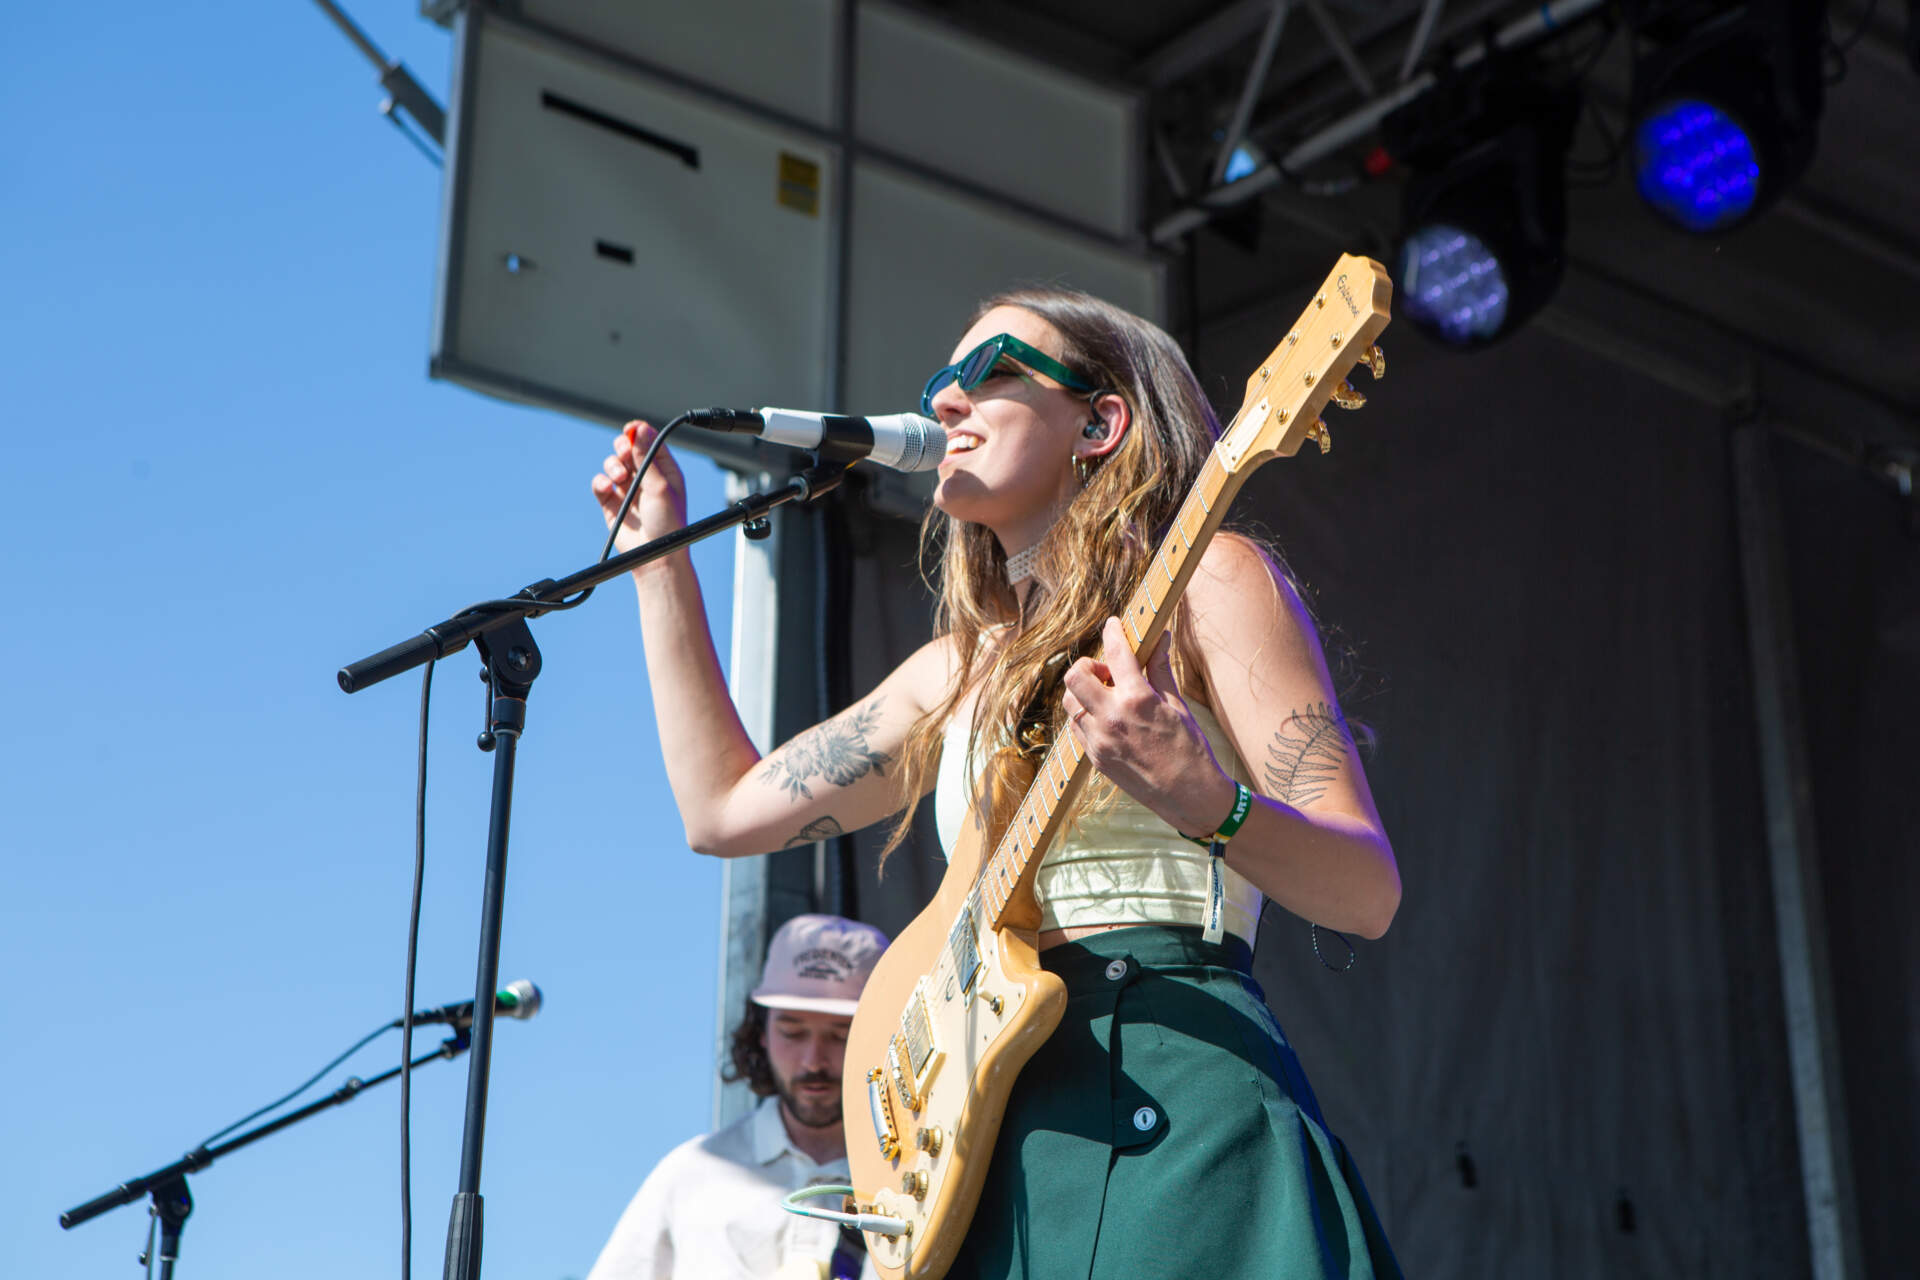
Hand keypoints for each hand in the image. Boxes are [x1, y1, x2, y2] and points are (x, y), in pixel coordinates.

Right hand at [591, 421, 688, 563]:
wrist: (655, 557)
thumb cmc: (668, 525)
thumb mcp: (661, 487)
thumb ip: (647, 457)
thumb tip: (640, 429)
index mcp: (664, 471)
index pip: (650, 442)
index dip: (639, 432)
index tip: (630, 429)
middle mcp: (646, 477)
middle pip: (628, 449)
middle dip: (623, 447)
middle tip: (624, 453)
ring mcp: (628, 489)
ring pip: (613, 464)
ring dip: (613, 466)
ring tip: (620, 478)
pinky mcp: (612, 503)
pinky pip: (601, 484)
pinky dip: (601, 482)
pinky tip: (607, 488)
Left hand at [1059, 618, 1237, 836]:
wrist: (1189, 796)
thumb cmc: (1191, 750)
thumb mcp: (1178, 705)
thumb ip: (1161, 670)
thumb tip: (1161, 638)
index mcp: (1137, 700)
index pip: (1115, 653)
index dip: (1113, 632)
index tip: (1114, 625)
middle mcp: (1111, 719)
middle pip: (1075, 676)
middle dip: (1088, 665)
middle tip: (1109, 672)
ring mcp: (1099, 741)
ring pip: (1070, 703)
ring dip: (1084, 692)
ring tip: (1109, 697)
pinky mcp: (1095, 759)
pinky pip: (1076, 728)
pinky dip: (1086, 716)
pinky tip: (1108, 718)